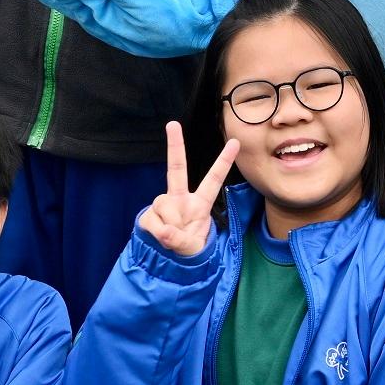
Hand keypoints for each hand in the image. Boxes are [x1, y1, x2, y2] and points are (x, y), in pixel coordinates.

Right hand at [137, 120, 239, 258]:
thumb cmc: (188, 248)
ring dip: (168, 226)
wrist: (169, 260)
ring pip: (163, 205)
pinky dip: (157, 232)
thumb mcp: (192, 247)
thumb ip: (180, 240)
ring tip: (173, 238)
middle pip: (176, 169)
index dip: (224, 162)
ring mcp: (164, 204)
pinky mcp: (149, 215)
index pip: (213, 180)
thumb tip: (165, 232)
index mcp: (200, 203)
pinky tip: (160, 237)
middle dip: (174, 146)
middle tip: (172, 124)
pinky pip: (151, 220)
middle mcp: (181, 198)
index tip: (235, 142)